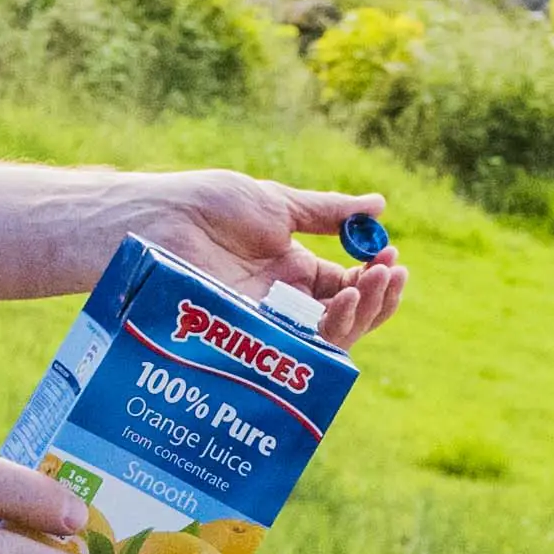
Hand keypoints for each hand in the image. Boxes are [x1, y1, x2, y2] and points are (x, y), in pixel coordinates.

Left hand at [112, 171, 406, 342]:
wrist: (163, 219)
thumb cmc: (209, 206)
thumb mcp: (277, 204)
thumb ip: (328, 212)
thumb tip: (380, 205)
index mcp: (294, 270)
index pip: (347, 285)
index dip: (374, 276)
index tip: (390, 257)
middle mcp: (285, 302)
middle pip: (347, 317)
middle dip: (378, 298)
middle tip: (390, 272)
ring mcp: (270, 322)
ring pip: (330, 338)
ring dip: (362, 314)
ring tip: (370, 284)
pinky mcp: (253, 338)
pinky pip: (301, 349)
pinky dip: (331, 330)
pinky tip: (343, 301)